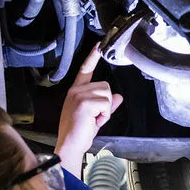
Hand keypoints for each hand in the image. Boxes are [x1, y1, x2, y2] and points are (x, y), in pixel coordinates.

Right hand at [55, 45, 123, 174]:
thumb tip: (119, 97)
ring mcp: (79, 95)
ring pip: (107, 94)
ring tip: (93, 119)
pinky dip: (104, 115)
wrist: (70, 144)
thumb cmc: (80, 132)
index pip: (85, 70)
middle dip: (106, 103)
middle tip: (95, 117)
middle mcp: (76, 90)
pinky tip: (93, 121)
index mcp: (76, 91)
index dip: (92, 57)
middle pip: (105, 86)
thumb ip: (107, 105)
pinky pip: (106, 104)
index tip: (99, 45)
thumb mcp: (96, 116)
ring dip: (105, 110)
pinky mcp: (84, 102)